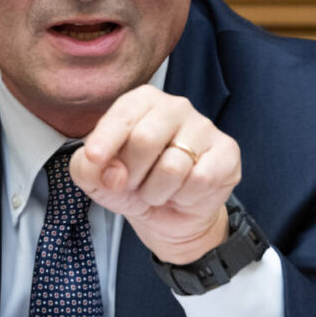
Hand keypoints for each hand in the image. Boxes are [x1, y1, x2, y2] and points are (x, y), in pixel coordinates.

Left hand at [68, 85, 241, 264]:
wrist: (167, 215)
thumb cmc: (130, 185)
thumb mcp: (95, 178)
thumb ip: (88, 169)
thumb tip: (114, 173)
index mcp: (141, 101)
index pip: (123, 115)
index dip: (106, 140)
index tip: (95, 157)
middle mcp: (175, 106)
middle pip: (145, 140)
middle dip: (132, 174)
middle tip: (134, 183)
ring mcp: (204, 127)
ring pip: (173, 167)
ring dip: (156, 191)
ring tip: (158, 189)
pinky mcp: (227, 152)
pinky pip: (200, 179)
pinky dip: (184, 196)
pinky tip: (184, 192)